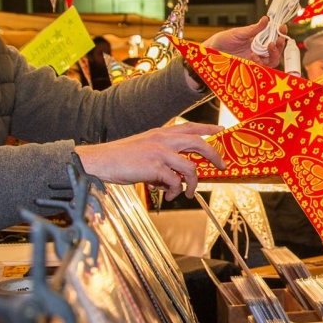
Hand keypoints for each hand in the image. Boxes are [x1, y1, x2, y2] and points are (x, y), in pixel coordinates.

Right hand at [75, 122, 223, 198]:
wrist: (101, 161)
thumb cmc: (121, 158)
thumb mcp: (145, 149)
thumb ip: (163, 158)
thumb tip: (176, 177)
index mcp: (161, 133)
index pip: (190, 126)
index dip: (207, 128)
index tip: (221, 130)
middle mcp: (163, 139)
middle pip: (198, 143)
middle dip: (214, 155)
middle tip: (221, 166)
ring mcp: (160, 152)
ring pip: (190, 168)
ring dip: (193, 184)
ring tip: (188, 194)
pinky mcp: (155, 167)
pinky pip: (175, 182)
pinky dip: (175, 191)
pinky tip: (167, 196)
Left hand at [204, 16, 286, 67]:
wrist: (212, 51)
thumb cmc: (224, 40)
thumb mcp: (239, 32)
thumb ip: (254, 29)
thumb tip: (266, 19)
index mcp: (258, 39)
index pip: (273, 37)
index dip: (280, 33)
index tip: (282, 27)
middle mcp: (259, 50)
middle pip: (276, 50)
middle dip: (280, 44)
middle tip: (278, 39)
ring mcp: (256, 59)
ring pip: (272, 60)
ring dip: (274, 54)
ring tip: (269, 46)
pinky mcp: (251, 67)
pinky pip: (262, 68)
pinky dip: (261, 62)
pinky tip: (254, 56)